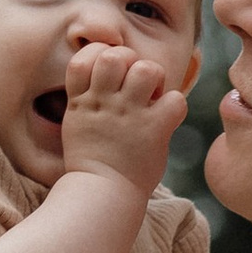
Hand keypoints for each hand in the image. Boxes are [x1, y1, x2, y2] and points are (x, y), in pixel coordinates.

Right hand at [58, 42, 185, 197]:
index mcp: (82, 101)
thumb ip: (88, 100)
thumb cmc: (91, 165)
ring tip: (152, 98)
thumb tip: (104, 77)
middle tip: (137, 86)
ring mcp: (128, 114)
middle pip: (116, 55)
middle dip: (131, 62)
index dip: (100, 55)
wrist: (100, 197)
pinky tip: (167, 119)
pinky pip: (175, 99)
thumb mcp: (76, 125)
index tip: (109, 73)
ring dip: (155, 79)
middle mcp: (104, 102)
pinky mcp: (153, 129)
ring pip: (147, 68)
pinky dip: (175, 106)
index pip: (84, 57)